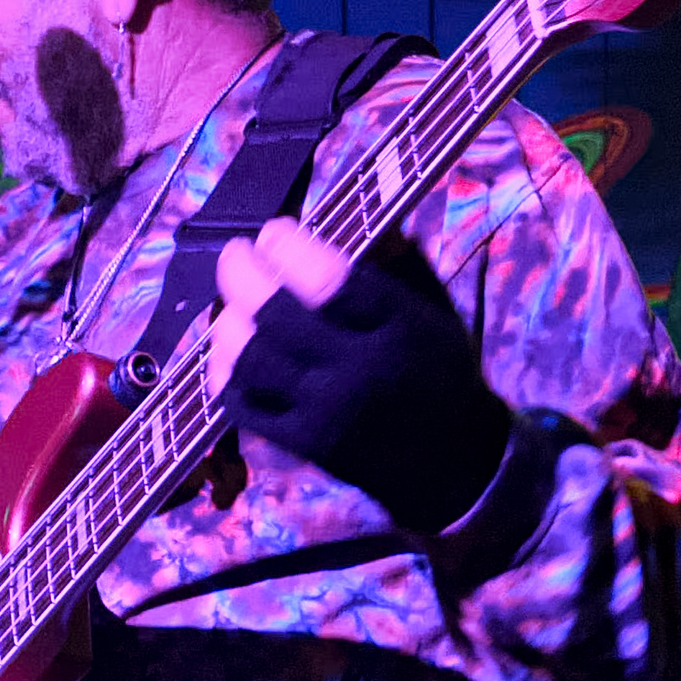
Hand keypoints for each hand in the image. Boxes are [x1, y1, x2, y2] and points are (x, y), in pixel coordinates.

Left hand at [206, 219, 509, 529]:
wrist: (454, 464)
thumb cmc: (439, 373)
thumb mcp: (434, 312)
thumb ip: (396, 264)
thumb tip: (349, 216)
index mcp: (400, 328)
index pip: (330, 280)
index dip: (287, 248)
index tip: (273, 231)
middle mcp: (360, 371)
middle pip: (276, 316)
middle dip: (241, 274)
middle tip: (235, 255)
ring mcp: (326, 412)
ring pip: (250, 359)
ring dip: (228, 323)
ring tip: (232, 305)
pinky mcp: (305, 445)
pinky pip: (243, 405)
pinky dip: (226, 374)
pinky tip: (230, 353)